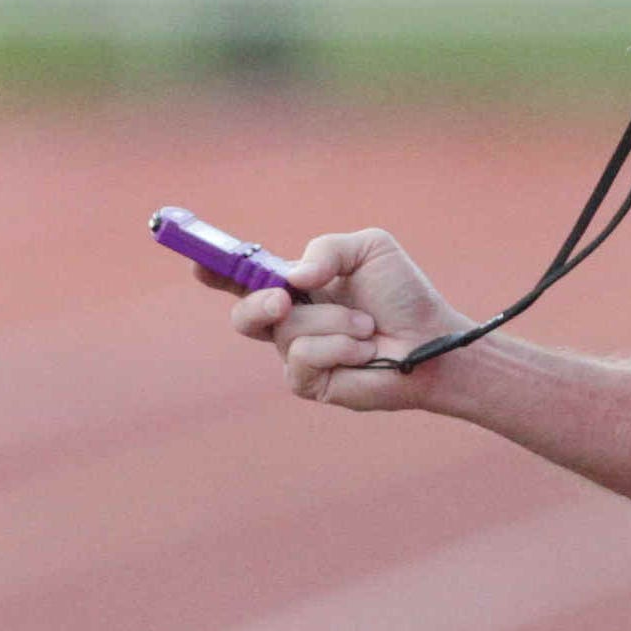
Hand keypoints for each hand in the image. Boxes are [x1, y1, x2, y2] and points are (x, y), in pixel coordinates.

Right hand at [221, 227, 468, 412]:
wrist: (431, 339)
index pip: (244, 278)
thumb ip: (327, 248)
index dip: (216, 269)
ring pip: (285, 331)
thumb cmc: (403, 295)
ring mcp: (296, 353)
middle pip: (243, 314)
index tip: (198, 260)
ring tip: (368, 328)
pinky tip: (365, 350)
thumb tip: (294, 277)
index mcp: (296, 286)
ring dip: (333, 322)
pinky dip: (338, 347)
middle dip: (258, 302)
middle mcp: (289, 321)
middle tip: (283, 298)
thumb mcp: (369, 249)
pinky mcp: (308, 382)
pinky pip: (302, 357)